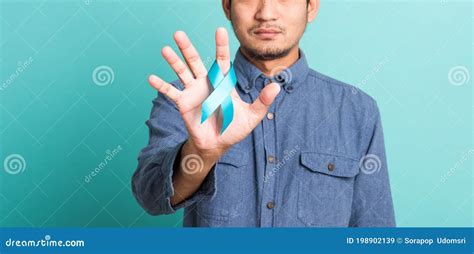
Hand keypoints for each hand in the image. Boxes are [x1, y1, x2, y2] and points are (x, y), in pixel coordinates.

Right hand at [148, 27, 279, 159]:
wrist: (218, 144)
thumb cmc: (235, 128)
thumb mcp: (252, 116)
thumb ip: (263, 101)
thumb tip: (276, 86)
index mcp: (222, 82)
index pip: (221, 60)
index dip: (221, 45)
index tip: (220, 30)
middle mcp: (206, 83)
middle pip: (196, 61)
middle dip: (188, 47)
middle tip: (179, 33)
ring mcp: (193, 92)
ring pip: (182, 72)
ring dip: (173, 61)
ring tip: (165, 49)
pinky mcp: (184, 104)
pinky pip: (171, 93)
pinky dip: (161, 86)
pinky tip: (151, 78)